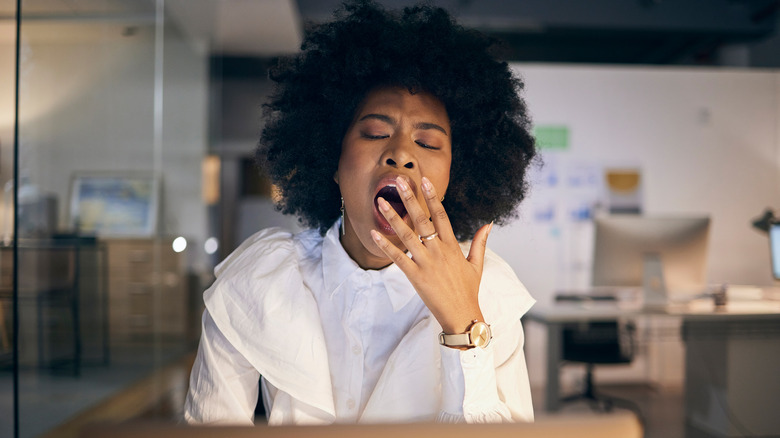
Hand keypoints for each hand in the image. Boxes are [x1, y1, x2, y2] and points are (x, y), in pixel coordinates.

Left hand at [370, 175, 492, 333]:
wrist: (462, 315)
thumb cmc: (468, 290)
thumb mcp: (477, 264)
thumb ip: (480, 242)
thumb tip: (489, 223)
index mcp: (452, 246)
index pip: (441, 215)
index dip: (432, 197)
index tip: (424, 180)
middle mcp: (438, 250)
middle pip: (422, 219)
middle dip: (409, 198)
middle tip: (399, 181)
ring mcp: (426, 263)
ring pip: (407, 235)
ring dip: (392, 217)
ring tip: (380, 202)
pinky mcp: (415, 276)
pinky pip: (398, 257)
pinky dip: (385, 245)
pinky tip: (374, 233)